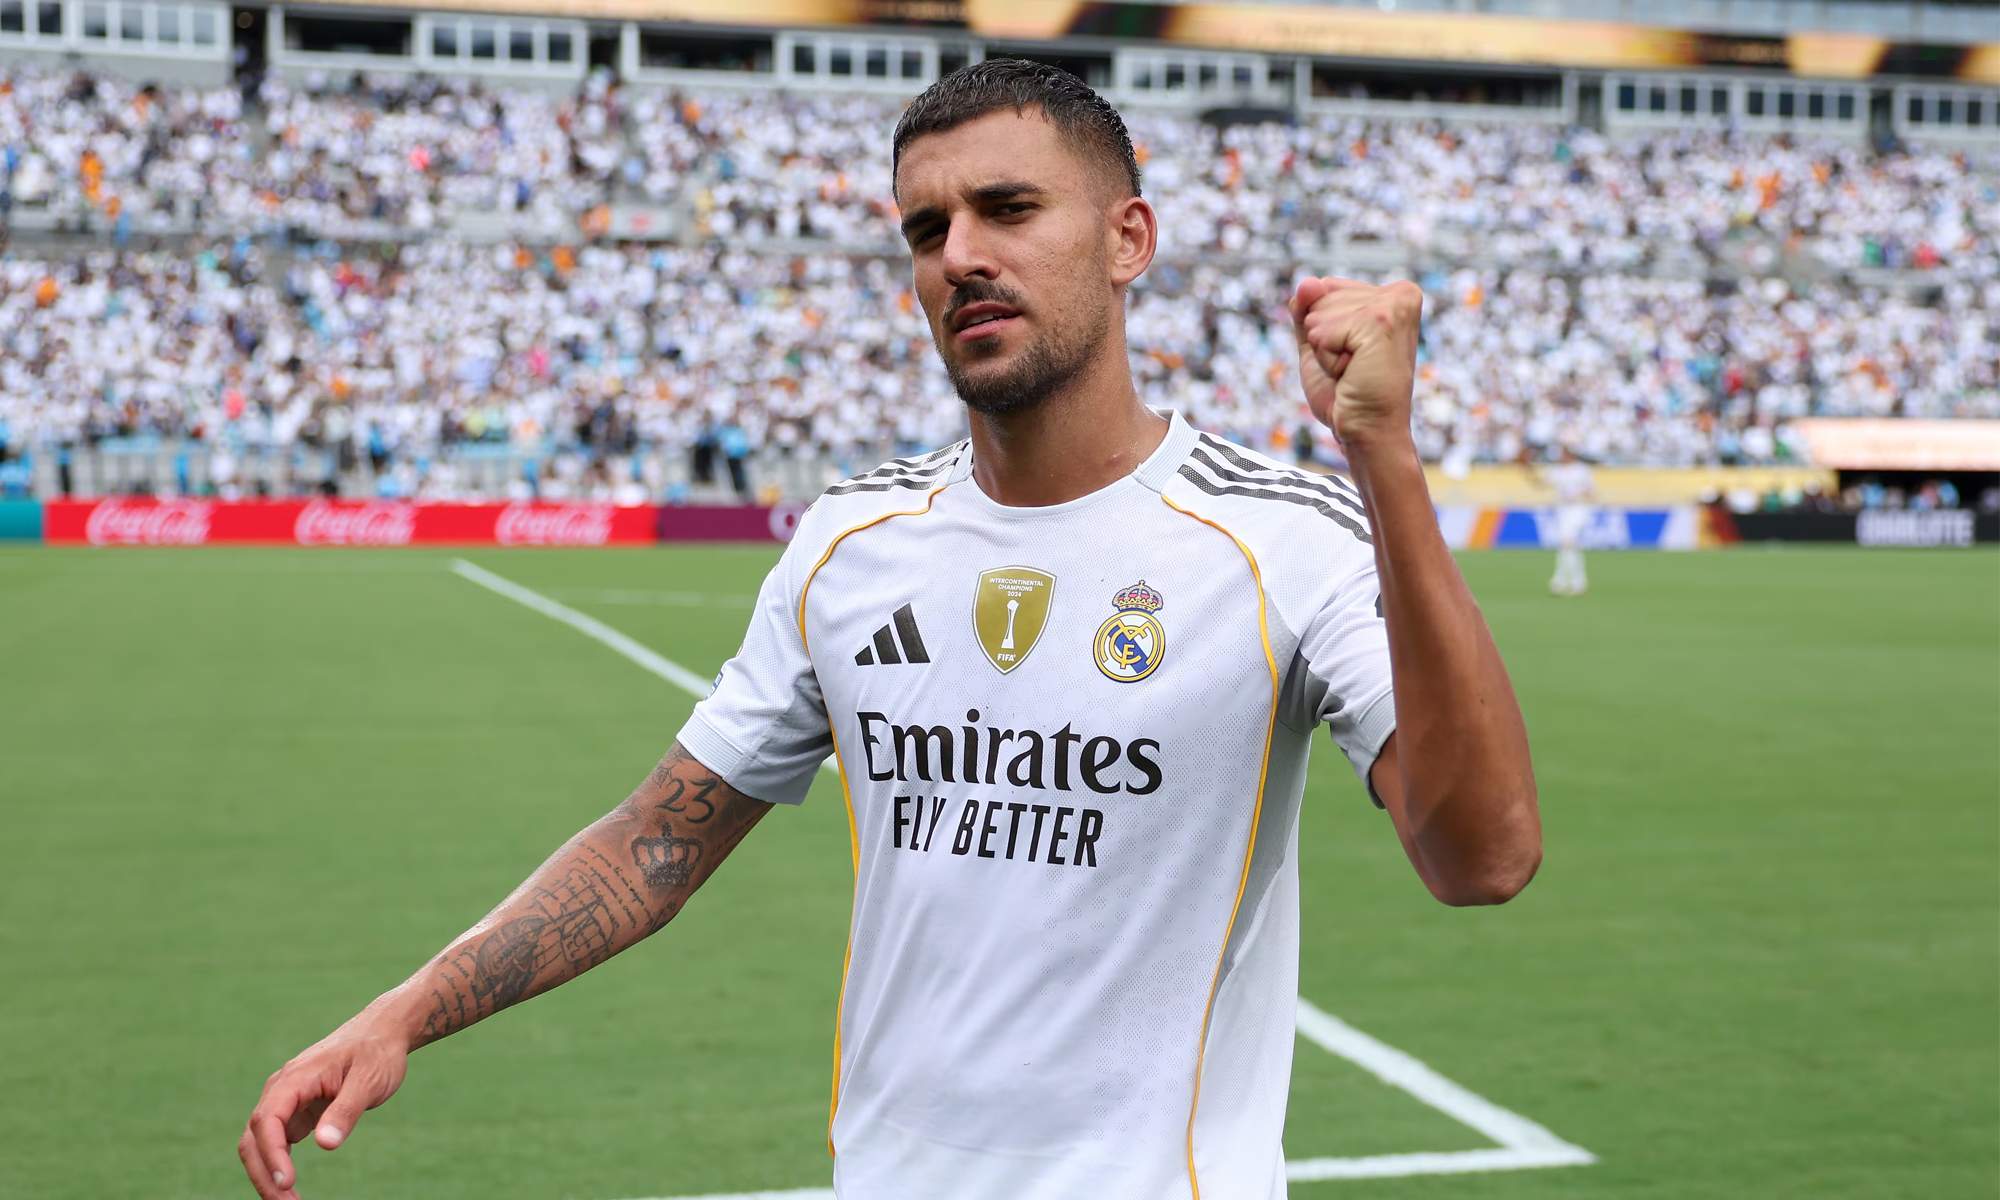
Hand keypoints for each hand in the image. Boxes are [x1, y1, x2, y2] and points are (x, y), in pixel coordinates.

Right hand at [237, 1012, 410, 1198]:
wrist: (380, 1033)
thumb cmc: (376, 1053)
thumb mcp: (369, 1079)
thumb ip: (347, 1110)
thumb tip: (326, 1144)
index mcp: (295, 1078)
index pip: (268, 1119)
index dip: (271, 1154)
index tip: (287, 1183)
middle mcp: (281, 1089)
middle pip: (254, 1137)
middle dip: (264, 1174)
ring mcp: (285, 1101)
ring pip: (259, 1143)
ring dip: (267, 1174)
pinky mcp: (294, 1112)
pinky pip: (274, 1143)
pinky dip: (276, 1166)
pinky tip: (288, 1187)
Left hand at [1288, 277, 1422, 451]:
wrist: (1366, 432)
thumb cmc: (1346, 393)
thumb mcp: (1318, 343)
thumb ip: (1306, 309)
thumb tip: (1308, 281)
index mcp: (1392, 294)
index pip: (1324, 287)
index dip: (1322, 328)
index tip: (1350, 355)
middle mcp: (1400, 293)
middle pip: (1319, 296)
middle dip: (1323, 339)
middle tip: (1352, 367)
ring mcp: (1393, 305)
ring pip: (1318, 315)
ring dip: (1325, 351)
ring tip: (1354, 370)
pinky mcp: (1380, 322)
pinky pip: (1321, 333)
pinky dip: (1326, 359)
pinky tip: (1353, 372)